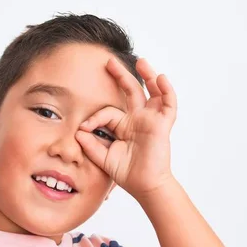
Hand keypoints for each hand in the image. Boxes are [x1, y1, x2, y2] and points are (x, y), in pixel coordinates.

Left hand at [75, 57, 177, 198]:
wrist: (144, 186)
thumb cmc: (127, 173)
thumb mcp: (103, 158)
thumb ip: (90, 145)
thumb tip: (78, 131)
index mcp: (123, 126)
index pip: (108, 112)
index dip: (95, 119)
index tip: (83, 129)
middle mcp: (138, 119)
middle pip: (131, 91)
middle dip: (120, 76)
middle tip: (108, 61)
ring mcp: (151, 120)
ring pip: (152, 92)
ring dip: (148, 76)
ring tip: (141, 61)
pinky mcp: (162, 124)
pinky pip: (168, 104)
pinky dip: (166, 90)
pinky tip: (160, 78)